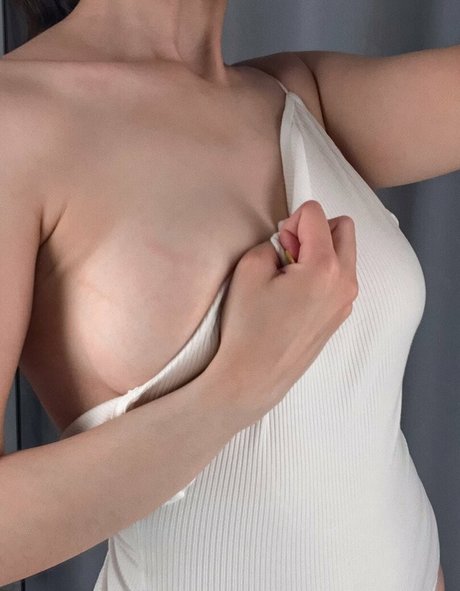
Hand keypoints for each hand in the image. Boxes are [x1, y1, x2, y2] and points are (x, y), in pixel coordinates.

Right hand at [208, 200, 358, 427]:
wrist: (254, 376)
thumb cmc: (248, 325)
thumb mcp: (249, 268)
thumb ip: (273, 241)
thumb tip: (290, 242)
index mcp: (325, 267)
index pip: (316, 213)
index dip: (291, 221)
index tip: (277, 248)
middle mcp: (346, 282)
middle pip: (343, 228)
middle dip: (315, 229)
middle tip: (288, 255)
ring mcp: (347, 301)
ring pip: (345, 252)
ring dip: (320, 250)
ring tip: (291, 276)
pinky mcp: (341, 315)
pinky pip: (341, 277)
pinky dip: (323, 272)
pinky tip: (297, 295)